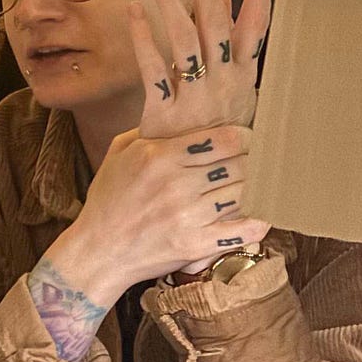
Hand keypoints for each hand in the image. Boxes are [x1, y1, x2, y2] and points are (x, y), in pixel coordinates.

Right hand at [70, 123, 270, 291]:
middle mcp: (176, 184)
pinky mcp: (194, 244)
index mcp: (159, 156)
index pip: (222, 140)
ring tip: (261, 185)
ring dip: (256, 190)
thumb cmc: (107, 201)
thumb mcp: (118, 154)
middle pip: (238, 165)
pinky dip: (258, 223)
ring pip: (243, 194)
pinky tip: (263, 216)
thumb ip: (148, 130)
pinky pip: (241, 231)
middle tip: (261, 162)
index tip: (250, 139)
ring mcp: (187, 216)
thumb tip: (174, 111)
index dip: (246, 137)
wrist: (98, 250)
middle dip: (254, 162)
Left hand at [132, 0, 276, 140]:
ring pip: (182, 37)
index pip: (256, 26)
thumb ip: (229, 58)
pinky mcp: (165, 113)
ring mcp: (195, 98)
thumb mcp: (234, 100)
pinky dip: (142, 38)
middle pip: (214, 20)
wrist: (200, 192)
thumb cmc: (215, 141)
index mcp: (244, 79)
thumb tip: (227, 13)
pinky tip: (131, 11)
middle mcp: (224, 84)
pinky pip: (152, 69)